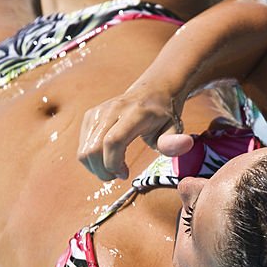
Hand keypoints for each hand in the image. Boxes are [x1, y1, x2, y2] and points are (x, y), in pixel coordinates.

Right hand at [78, 87, 193, 180]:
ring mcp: (98, 112)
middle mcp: (112, 110)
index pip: (113, 141)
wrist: (153, 90)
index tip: (125, 174)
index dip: (114, 164)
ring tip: (113, 168)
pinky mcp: (90, 116)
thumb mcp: (174, 128)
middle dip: (102, 171)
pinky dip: (91, 159)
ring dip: (96, 167)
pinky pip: (82, 145)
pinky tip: (106, 158)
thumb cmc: (164, 115)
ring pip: (84, 150)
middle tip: (117, 175)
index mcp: (134, 114)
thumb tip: (185, 144)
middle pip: (93, 149)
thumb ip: (173, 141)